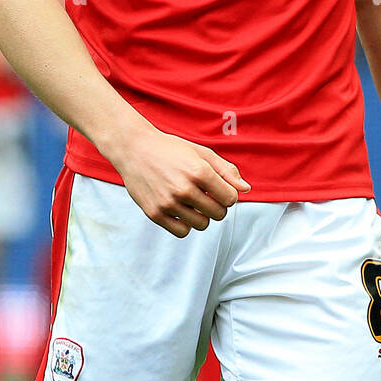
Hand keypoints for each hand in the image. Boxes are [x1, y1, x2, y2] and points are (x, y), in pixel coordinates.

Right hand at [111, 129, 250, 236]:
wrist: (135, 149)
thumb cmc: (171, 150)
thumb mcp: (201, 153)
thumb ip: (226, 171)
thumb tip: (246, 189)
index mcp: (199, 171)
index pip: (231, 198)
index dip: (228, 195)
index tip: (219, 189)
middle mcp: (184, 188)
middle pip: (219, 213)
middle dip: (217, 206)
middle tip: (206, 195)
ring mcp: (168, 203)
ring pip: (202, 224)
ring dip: (203, 216)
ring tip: (193, 202)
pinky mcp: (155, 213)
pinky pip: (182, 231)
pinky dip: (186, 224)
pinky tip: (181, 210)